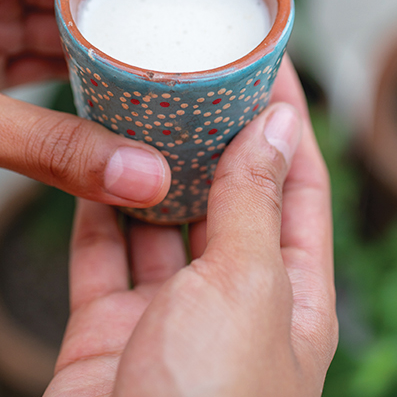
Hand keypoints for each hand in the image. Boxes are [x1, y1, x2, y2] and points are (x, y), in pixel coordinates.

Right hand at [37, 58, 337, 396]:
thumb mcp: (247, 289)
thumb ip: (256, 205)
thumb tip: (279, 127)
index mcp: (290, 294)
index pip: (298, 185)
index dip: (287, 123)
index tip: (269, 66)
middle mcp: (232, 301)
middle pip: (227, 198)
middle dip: (213, 140)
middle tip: (195, 80)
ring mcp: (169, 316)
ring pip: (161, 223)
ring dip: (152, 172)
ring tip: (141, 112)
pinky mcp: (110, 330)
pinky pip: (103, 256)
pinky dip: (100, 212)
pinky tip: (98, 168)